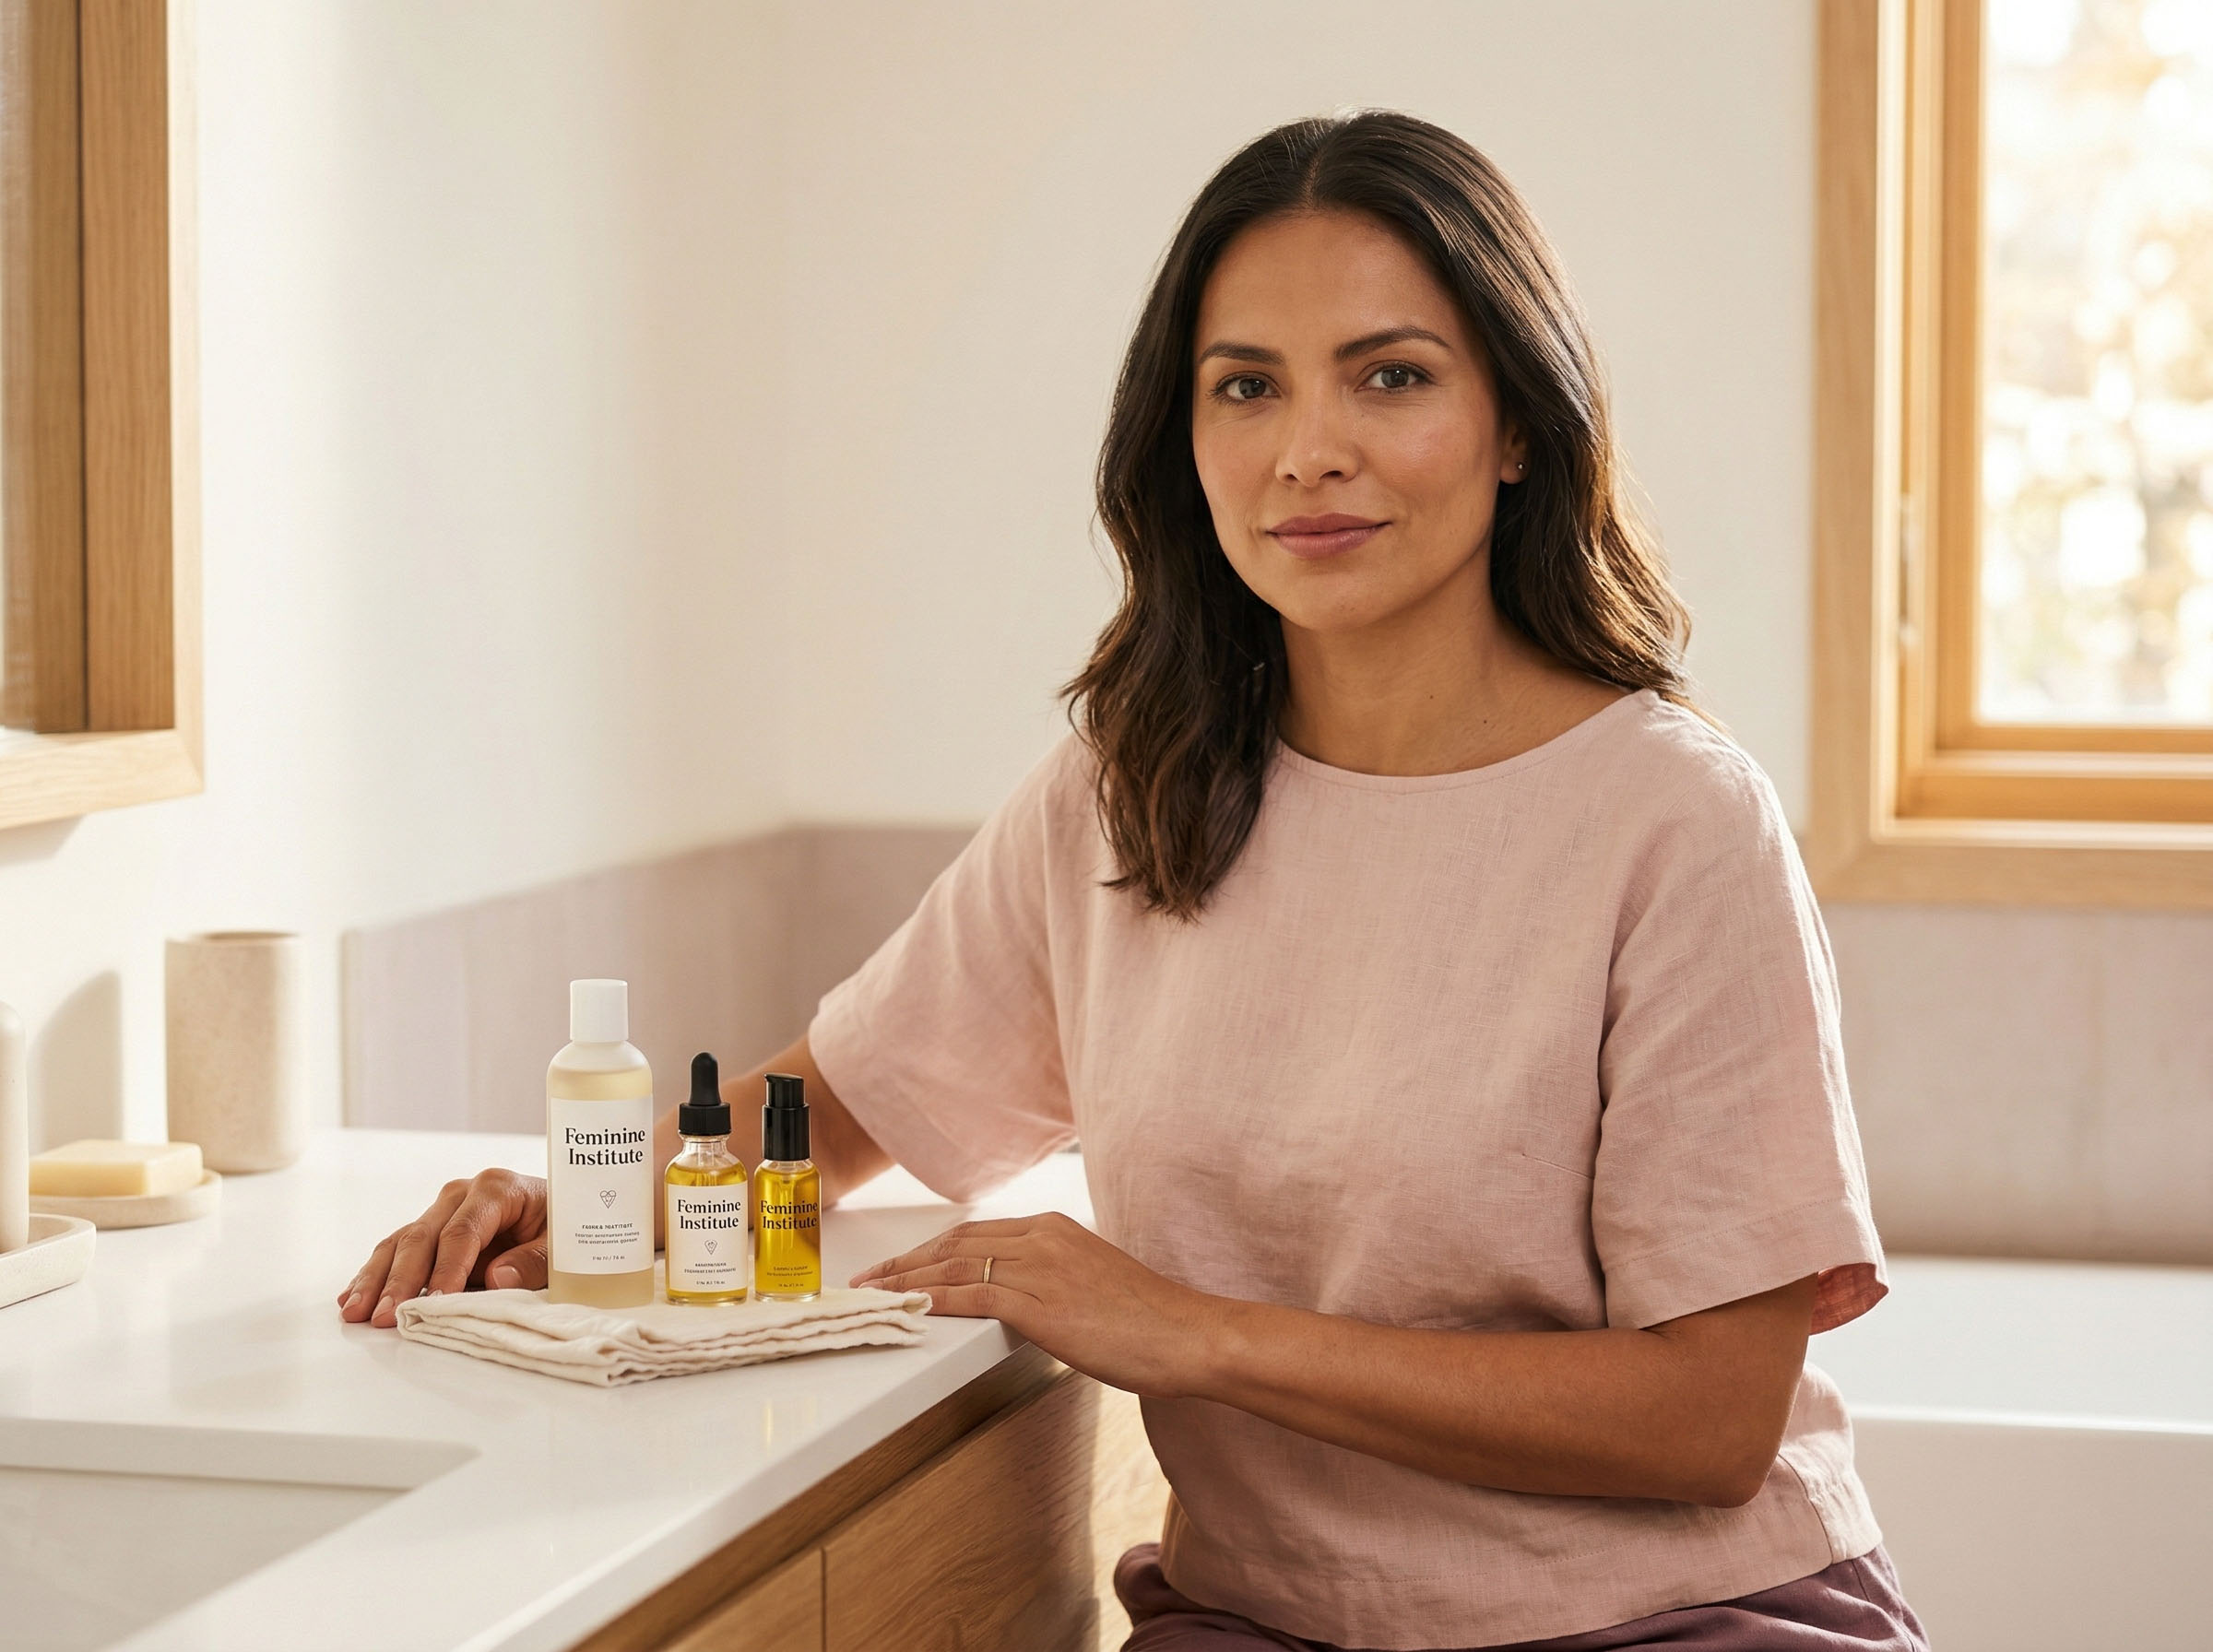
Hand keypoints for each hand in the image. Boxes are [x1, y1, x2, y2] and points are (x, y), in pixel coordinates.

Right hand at [337, 1168, 549, 1327]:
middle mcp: (462, 1194)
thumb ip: (533, 1260)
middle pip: (423, 1237)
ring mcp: (442, 1210)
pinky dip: (375, 1274)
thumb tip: (496, 1279)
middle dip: (401, 1279)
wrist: (564, 1212)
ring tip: (356, 1312)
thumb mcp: (563, 1244)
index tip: (435, 1303)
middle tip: (384, 1316)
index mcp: (496, 1189)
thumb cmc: (564, 1227)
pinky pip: (397, 1250)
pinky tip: (352, 1297)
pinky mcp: (431, 1229)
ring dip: (376, 1279)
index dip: (447, 1269)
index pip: (462, 1232)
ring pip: (400, 1243)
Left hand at [851, 1212, 1213, 1397]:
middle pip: (955, 1244)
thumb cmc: (1150, 1320)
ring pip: (954, 1267)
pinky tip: (909, 1309)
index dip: (930, 1249)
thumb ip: (1055, 1281)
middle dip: (906, 1261)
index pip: (975, 1234)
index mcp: (1054, 1229)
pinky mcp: (1041, 1304)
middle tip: (870, 1278)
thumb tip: (1024, 1301)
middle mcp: (1042, 1238)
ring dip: (907, 1281)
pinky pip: (971, 1296)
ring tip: (874, 1295)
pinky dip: (933, 1300)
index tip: (901, 1264)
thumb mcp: (1094, 1284)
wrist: (1188, 1334)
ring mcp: (1041, 1268)